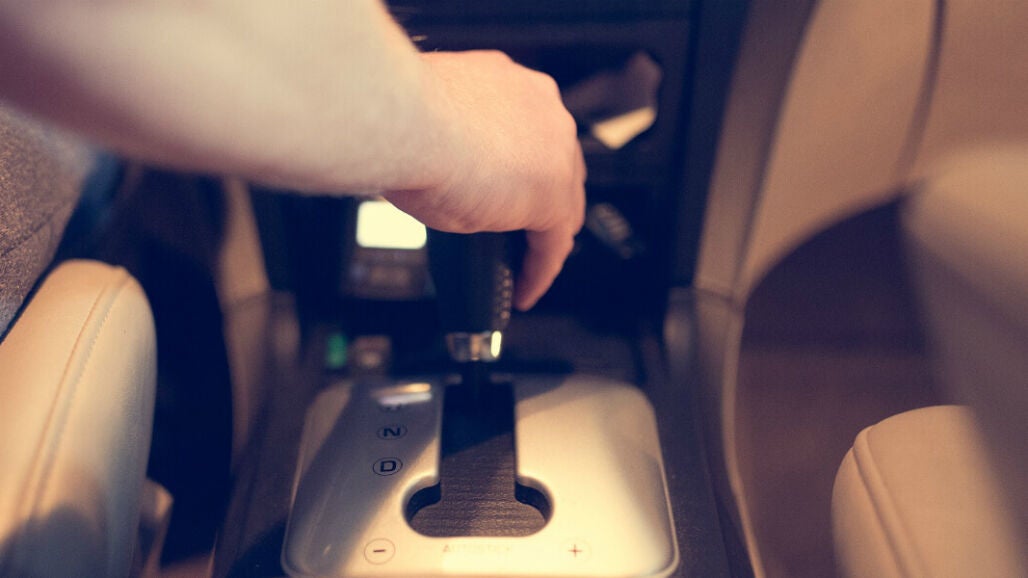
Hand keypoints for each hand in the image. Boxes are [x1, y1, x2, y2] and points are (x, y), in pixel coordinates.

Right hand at [384, 50, 585, 309]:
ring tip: (522, 266)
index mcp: (512, 84)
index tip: (502, 188)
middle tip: (515, 233)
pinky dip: (539, 272)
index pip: (531, 132)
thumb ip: (451, 146)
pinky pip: (553, 245)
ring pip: (563, 206)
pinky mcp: (551, 198)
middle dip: (539, 202)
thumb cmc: (400, 115)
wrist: (403, 121)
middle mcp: (542, 110)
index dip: (520, 166)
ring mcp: (554, 152)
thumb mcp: (432, 126)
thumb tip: (439, 173)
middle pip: (557, 166)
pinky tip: (524, 290)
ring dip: (543, 238)